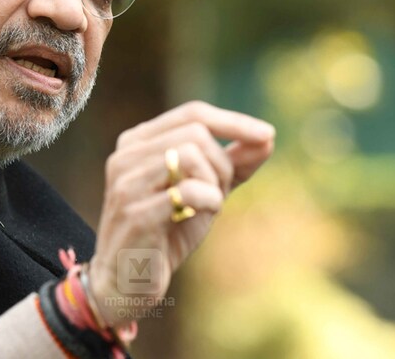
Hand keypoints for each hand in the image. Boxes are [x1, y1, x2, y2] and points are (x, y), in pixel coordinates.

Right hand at [87, 101, 274, 326]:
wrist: (128, 281)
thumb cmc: (166, 233)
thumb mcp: (203, 192)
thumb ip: (231, 164)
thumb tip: (267, 137)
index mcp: (137, 142)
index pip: (192, 113)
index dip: (234, 122)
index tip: (268, 135)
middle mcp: (125, 155)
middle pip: (195, 132)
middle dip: (223, 162)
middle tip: (222, 192)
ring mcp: (127, 182)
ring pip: (190, 154)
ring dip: (214, 182)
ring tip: (208, 205)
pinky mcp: (135, 212)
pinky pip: (188, 190)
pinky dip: (209, 200)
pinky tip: (204, 215)